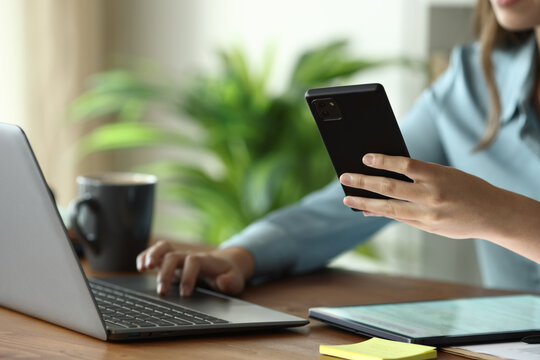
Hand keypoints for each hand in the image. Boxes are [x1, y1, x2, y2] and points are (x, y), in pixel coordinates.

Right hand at [136, 241, 254, 296]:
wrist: (225, 264)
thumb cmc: (229, 274)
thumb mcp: (236, 281)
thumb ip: (231, 282)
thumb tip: (222, 281)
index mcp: (205, 261)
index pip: (194, 262)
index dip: (188, 276)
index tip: (185, 294)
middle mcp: (189, 256)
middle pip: (174, 255)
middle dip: (166, 272)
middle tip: (162, 291)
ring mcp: (179, 256)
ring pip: (163, 248)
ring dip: (152, 256)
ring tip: (144, 268)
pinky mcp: (170, 261)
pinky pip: (156, 252)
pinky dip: (146, 256)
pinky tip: (140, 267)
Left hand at [339, 153, 513, 239]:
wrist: (493, 214)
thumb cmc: (466, 187)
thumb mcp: (446, 174)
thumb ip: (418, 175)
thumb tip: (386, 174)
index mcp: (438, 175)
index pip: (405, 165)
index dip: (383, 161)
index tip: (365, 157)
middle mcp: (431, 195)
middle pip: (390, 187)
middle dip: (363, 182)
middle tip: (344, 178)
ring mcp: (428, 214)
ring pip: (389, 207)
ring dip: (365, 202)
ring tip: (347, 199)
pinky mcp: (427, 227)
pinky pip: (398, 218)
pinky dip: (380, 213)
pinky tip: (366, 209)